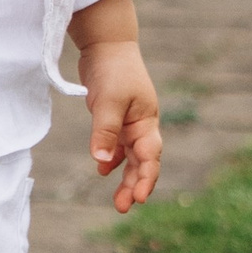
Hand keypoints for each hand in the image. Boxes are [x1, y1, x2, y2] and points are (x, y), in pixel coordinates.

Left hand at [80, 39, 162, 212]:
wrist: (106, 45)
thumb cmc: (113, 70)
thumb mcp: (109, 102)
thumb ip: (105, 131)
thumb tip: (101, 162)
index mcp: (147, 122)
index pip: (150, 157)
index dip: (146, 179)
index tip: (140, 199)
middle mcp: (141, 125)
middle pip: (142, 162)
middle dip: (135, 185)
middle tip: (124, 207)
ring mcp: (129, 122)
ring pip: (130, 157)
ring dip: (125, 176)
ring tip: (118, 200)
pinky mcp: (114, 117)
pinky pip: (117, 144)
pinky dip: (112, 158)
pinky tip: (103, 170)